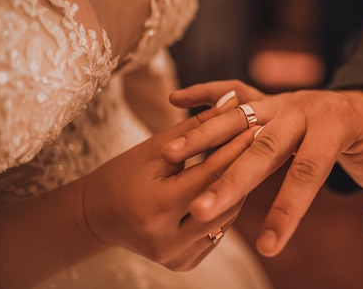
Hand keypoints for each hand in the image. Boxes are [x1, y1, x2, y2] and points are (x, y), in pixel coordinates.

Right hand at [78, 96, 255, 270]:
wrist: (98, 217)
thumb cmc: (123, 174)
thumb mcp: (156, 147)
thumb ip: (197, 126)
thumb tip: (232, 99)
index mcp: (156, 208)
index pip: (210, 174)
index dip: (236, 147)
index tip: (256, 124)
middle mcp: (167, 239)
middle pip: (224, 200)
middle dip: (244, 168)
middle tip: (264, 142)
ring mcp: (177, 257)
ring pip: (226, 218)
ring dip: (241, 189)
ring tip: (255, 161)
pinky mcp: (185, 263)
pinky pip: (218, 233)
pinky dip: (227, 209)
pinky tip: (235, 187)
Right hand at [164, 80, 362, 256]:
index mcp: (335, 125)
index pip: (309, 170)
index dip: (289, 208)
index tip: (270, 246)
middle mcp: (302, 108)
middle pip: (263, 146)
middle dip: (231, 179)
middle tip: (201, 210)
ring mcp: (282, 101)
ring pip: (239, 118)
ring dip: (204, 136)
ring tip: (170, 157)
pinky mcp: (269, 99)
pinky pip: (233, 92)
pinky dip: (205, 94)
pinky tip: (176, 100)